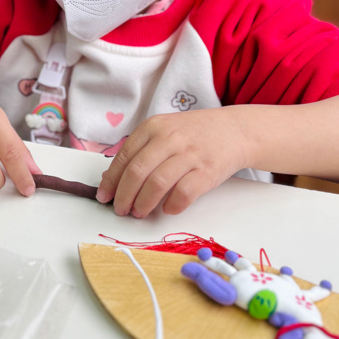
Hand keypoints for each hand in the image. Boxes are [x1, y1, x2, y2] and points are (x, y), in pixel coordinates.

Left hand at [95, 108, 248, 217]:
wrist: (234, 130)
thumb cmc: (194, 134)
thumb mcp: (164, 131)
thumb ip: (139, 151)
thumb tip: (111, 179)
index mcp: (153, 127)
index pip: (124, 157)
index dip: (111, 180)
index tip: (104, 196)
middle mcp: (169, 138)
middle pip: (137, 173)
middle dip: (124, 196)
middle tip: (121, 210)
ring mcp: (189, 154)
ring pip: (157, 184)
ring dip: (143, 204)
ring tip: (140, 212)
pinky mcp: (207, 171)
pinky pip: (183, 194)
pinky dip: (172, 206)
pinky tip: (168, 209)